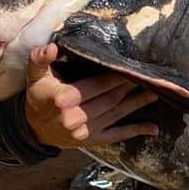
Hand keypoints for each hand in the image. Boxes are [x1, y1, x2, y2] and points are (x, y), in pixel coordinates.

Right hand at [24, 44, 158, 146]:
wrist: (33, 129)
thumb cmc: (38, 96)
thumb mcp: (34, 76)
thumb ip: (40, 60)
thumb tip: (51, 48)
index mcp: (63, 98)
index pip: (96, 85)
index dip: (114, 76)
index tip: (129, 67)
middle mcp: (75, 117)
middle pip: (110, 98)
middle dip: (130, 87)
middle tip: (148, 76)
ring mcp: (85, 131)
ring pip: (116, 114)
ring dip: (137, 103)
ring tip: (155, 92)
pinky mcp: (92, 141)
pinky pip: (117, 136)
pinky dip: (136, 131)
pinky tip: (153, 129)